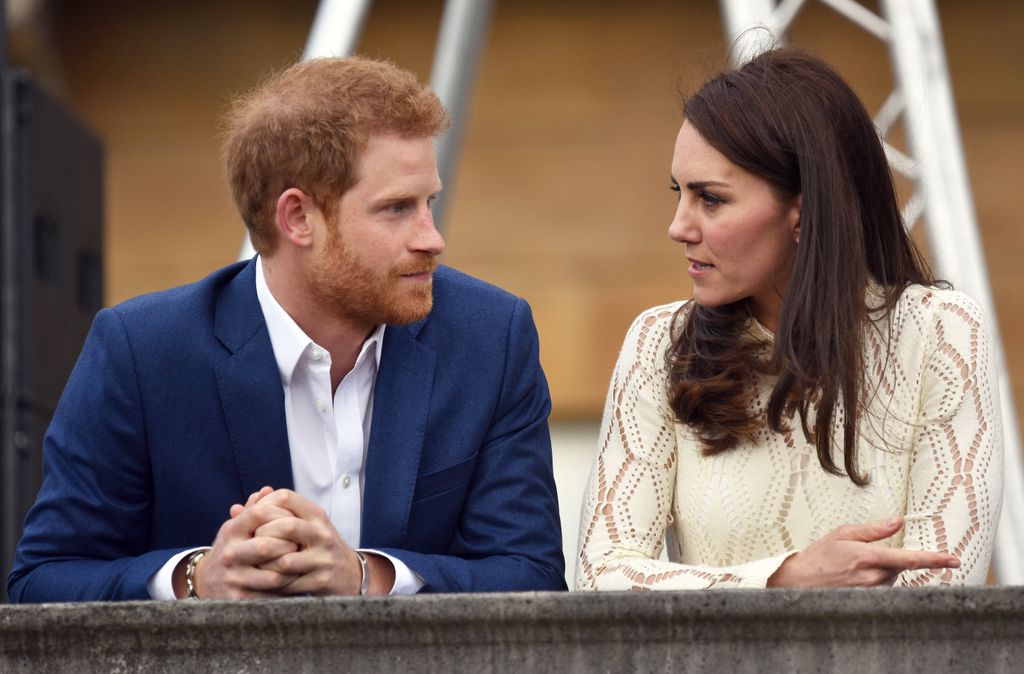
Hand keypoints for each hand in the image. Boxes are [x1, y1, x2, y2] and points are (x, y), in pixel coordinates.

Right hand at [174, 486, 299, 598]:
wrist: (205, 582)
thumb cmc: (232, 548)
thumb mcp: (237, 527)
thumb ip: (253, 509)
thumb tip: (268, 490)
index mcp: (231, 530)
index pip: (260, 513)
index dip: (282, 514)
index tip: (296, 520)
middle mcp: (230, 554)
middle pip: (267, 546)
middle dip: (290, 545)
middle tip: (302, 546)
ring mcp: (233, 578)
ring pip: (274, 575)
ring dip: (292, 570)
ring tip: (301, 564)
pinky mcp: (239, 599)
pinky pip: (272, 595)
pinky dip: (287, 590)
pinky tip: (295, 583)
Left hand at [250, 489, 365, 595]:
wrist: (350, 574)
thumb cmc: (317, 546)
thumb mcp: (304, 526)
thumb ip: (272, 516)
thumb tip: (233, 509)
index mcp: (317, 515)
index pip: (286, 497)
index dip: (264, 505)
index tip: (252, 518)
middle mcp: (323, 533)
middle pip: (285, 526)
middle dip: (262, 536)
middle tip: (251, 545)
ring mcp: (324, 558)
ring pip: (284, 560)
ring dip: (265, 565)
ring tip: (256, 566)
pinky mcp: (321, 581)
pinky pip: (289, 583)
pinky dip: (273, 583)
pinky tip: (267, 581)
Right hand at [767, 517, 960, 587]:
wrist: (798, 582)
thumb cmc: (818, 557)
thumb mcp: (844, 534)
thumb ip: (874, 529)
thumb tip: (897, 521)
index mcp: (868, 557)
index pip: (909, 558)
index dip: (934, 559)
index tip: (952, 559)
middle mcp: (872, 577)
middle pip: (900, 568)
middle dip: (890, 560)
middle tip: (864, 556)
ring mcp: (870, 592)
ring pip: (891, 580)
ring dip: (882, 572)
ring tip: (853, 569)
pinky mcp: (866, 602)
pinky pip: (882, 590)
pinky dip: (875, 582)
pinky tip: (855, 579)